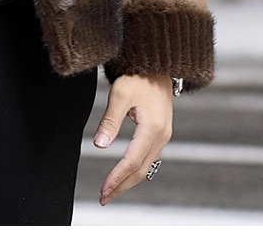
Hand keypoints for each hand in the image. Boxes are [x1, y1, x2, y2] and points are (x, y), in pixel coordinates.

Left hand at [92, 73, 172, 204]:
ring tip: (112, 190)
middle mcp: (162, 136)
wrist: (157, 63)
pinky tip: (126, 173)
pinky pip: (149, 157)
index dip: (117, 178)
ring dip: (129, 180)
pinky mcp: (161, 132)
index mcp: (153, 129)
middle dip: (122, 186)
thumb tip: (99, 145)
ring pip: (146, 166)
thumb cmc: (138, 76)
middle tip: (104, 198)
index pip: (132, 162)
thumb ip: (110, 121)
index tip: (103, 190)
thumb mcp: (121, 95)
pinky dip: (136, 169)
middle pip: (141, 170)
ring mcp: (163, 135)